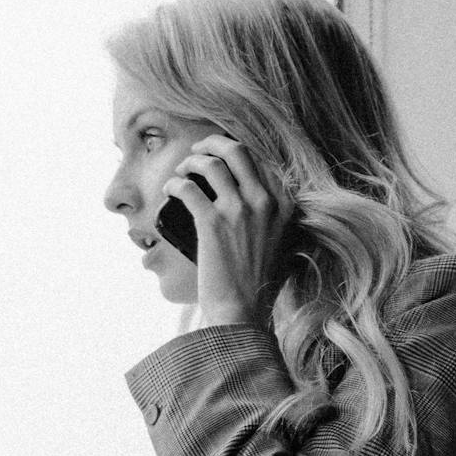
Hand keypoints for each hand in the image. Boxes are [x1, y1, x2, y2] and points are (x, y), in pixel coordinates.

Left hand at [169, 136, 291, 324]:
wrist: (243, 313)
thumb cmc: (259, 286)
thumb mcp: (283, 246)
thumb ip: (280, 224)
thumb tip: (267, 211)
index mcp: (286, 205)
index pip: (260, 160)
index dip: (234, 151)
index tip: (219, 155)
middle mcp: (266, 201)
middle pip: (237, 150)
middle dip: (213, 143)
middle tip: (197, 152)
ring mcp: (240, 210)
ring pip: (211, 163)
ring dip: (191, 162)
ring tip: (181, 171)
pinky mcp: (213, 222)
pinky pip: (187, 188)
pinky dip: (174, 184)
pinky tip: (169, 189)